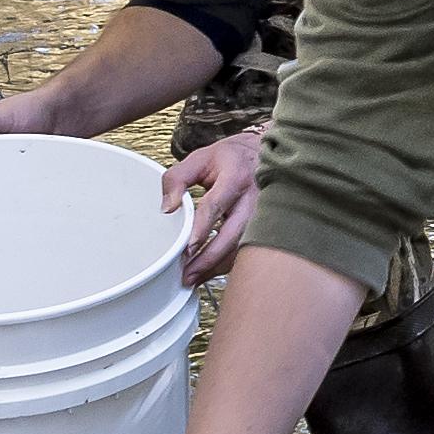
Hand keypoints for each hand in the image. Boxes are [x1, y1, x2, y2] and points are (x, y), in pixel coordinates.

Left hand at [165, 123, 263, 283]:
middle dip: (209, 258)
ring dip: (218, 266)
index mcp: (235, 177)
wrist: (265, 155)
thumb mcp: (200, 159)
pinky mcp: (264, 227)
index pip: (216, 206)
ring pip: (243, 248)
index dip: (202, 229)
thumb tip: (168, 208)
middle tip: (187, 274)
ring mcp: (263, 215)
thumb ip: (177, 179)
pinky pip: (247, 250)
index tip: (188, 249)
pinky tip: (210, 272)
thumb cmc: (231, 159)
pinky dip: (228, 264)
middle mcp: (254, 198)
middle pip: (233, 234)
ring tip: (194, 278)